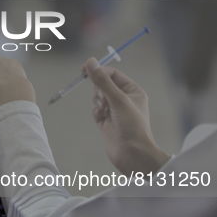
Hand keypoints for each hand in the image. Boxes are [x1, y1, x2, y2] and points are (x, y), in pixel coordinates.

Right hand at [84, 57, 170, 174]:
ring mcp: (115, 111)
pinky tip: (101, 120)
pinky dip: (96, 113)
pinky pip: (96, 111)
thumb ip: (102, 81)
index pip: (113, 74)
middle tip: (104, 100)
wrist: (132, 155)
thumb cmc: (132, 126)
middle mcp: (124, 99)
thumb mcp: (117, 100)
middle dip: (100, 90)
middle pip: (104, 85)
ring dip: (98, 102)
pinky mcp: (106, 122)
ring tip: (105, 111)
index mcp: (133, 91)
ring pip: (98, 97)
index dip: (99, 70)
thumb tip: (90, 62)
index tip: (83, 69)